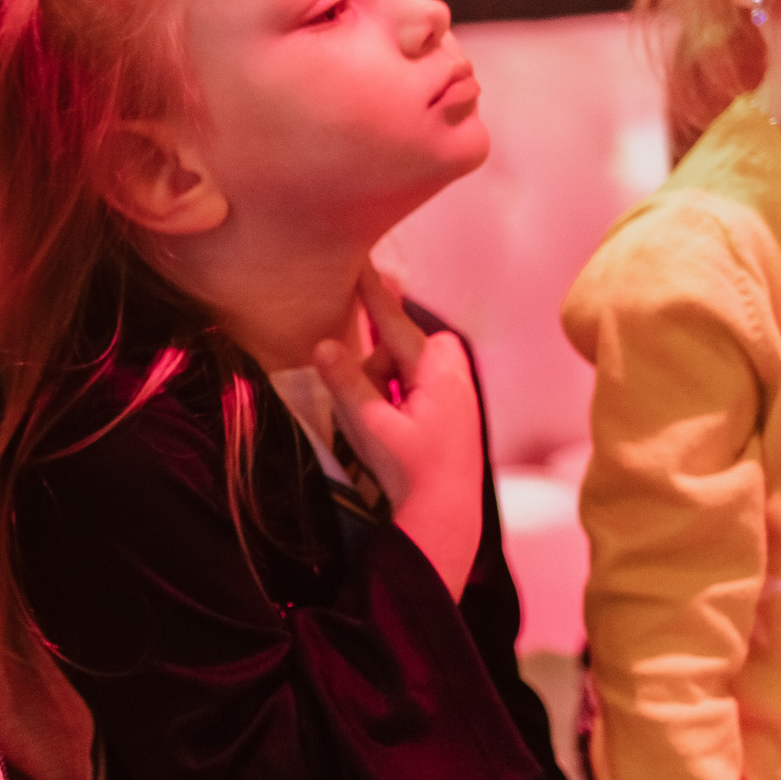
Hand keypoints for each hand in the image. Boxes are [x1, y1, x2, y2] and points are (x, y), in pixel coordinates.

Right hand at [313, 264, 482, 596]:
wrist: (447, 517)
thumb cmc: (410, 472)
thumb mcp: (370, 427)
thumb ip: (346, 382)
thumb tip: (322, 345)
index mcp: (435, 372)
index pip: (395, 321)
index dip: (372, 293)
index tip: (358, 261)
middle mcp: (453, 377)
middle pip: (405, 345)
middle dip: (381, 359)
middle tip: (369, 396)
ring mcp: (459, 396)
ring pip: (410, 368)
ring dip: (387, 384)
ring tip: (381, 425)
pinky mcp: (456, 415)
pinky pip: (420, 388)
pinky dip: (400, 398)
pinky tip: (395, 431)